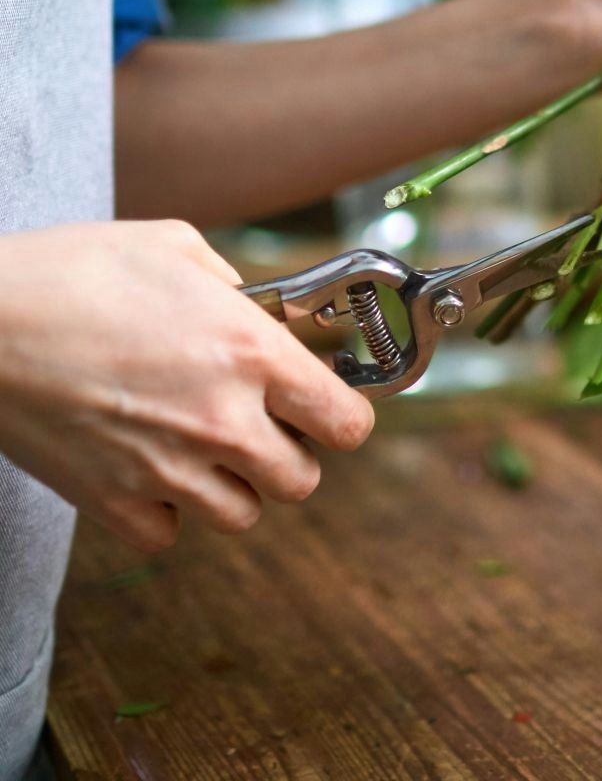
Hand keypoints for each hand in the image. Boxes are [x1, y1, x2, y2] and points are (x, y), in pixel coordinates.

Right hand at [0, 221, 374, 550]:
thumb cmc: (75, 270)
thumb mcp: (176, 247)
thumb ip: (239, 285)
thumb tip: (266, 310)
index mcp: (252, 353)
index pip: (347, 423)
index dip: (345, 416)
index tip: (329, 407)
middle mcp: (222, 421)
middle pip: (303, 480)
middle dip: (290, 452)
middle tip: (261, 422)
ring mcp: (167, 469)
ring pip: (243, 515)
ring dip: (234, 485)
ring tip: (203, 444)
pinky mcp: (111, 501)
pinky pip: (167, 533)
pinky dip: (164, 510)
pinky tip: (148, 465)